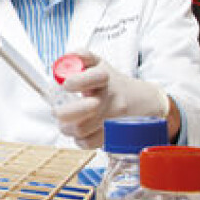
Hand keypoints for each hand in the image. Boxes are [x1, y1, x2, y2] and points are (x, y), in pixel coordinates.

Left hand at [53, 51, 169, 148]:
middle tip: (57, 111)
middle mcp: (111, 99)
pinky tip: (79, 130)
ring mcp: (113, 119)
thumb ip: (79, 57)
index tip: (65, 84)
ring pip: (82, 129)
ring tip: (66, 121)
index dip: (77, 81)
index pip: (95, 77)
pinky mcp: (113, 136)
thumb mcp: (98, 63)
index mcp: (106, 77)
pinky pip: (88, 143)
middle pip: (87, 109)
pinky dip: (78, 139)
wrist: (142, 102)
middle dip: (64, 112)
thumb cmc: (113, 82)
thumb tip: (61, 62)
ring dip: (67, 127)